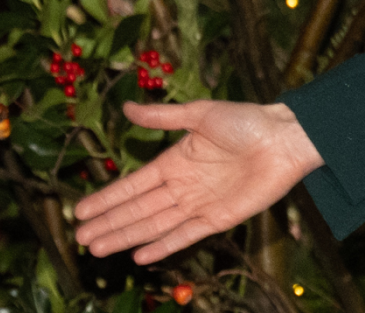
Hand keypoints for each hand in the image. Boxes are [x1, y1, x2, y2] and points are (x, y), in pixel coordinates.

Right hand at [72, 100, 324, 263]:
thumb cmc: (246, 120)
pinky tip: (141, 256)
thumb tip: (127, 107)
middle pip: (138, 210)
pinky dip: (164, 246)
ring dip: (127, 237)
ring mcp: (199, 204)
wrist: (285, 139)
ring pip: (155, 225)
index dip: (107, 198)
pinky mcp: (219, 219)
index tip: (80, 210)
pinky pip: (186, 236)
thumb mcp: (200, 113)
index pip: (133, 184)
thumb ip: (162, 116)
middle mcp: (183, 186)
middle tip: (79, 238)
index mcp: (175, 161)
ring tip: (98, 249)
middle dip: (109, 224)